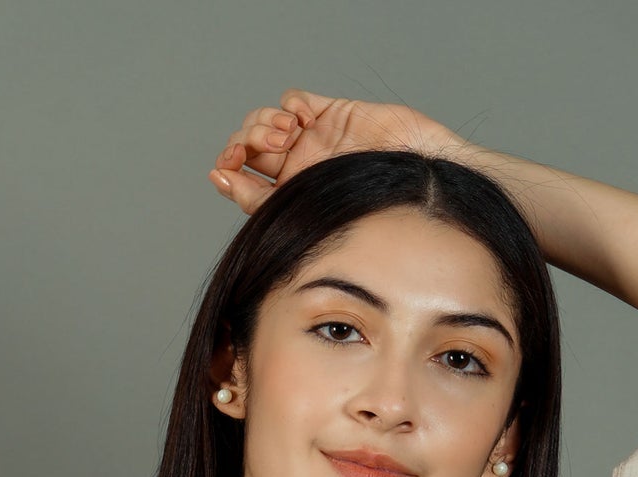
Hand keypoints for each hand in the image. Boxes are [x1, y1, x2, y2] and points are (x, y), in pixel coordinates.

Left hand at [208, 88, 468, 215]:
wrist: (419, 189)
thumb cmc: (374, 215)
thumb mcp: (306, 214)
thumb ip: (260, 201)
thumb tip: (218, 178)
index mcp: (289, 199)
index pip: (243, 180)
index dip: (228, 169)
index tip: (225, 169)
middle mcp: (298, 169)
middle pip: (249, 145)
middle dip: (244, 143)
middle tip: (257, 150)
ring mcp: (314, 139)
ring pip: (265, 120)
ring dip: (265, 123)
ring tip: (286, 135)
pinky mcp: (331, 114)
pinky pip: (293, 99)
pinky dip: (288, 105)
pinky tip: (299, 122)